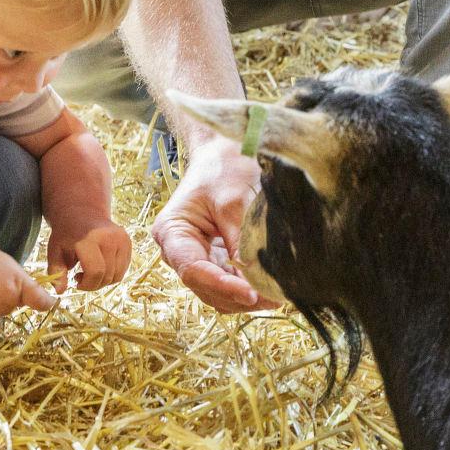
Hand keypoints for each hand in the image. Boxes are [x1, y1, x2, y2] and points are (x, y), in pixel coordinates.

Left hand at [48, 221, 132, 291]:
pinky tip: (100, 267)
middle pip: (107, 276)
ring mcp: (122, 239)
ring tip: (90, 272)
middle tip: (81, 278)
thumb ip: (56, 272)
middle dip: (93, 284)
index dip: (86, 284)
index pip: (95, 272)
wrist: (82, 213)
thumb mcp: (55, 251)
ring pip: (117, 276)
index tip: (76, 283)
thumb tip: (60, 291)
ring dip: (103, 281)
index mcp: (90, 239)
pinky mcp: (128, 242)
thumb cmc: (66, 234)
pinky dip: (111, 274)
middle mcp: (110, 238)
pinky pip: (123, 269)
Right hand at [149, 134, 275, 313]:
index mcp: (172, 232)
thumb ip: (242, 243)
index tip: (251, 294)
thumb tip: (256, 281)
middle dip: (236, 296)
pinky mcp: (214, 257)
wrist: (228, 150)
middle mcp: (178, 250)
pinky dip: (247, 287)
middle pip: (204, 287)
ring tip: (277, 296)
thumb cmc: (226, 167)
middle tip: (273, 299)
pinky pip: (228, 281)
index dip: (222, 286)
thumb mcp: (235, 203)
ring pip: (216, 291)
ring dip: (244, 297)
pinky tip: (271, 288)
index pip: (194, 270)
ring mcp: (195, 256)